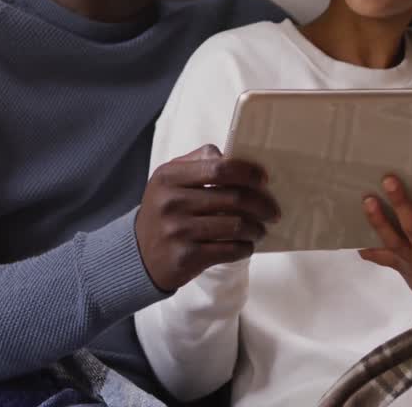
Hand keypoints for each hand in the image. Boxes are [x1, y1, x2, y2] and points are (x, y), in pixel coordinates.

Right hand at [136, 145, 280, 292]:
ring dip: (256, 228)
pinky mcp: (186, 257)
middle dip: (261, 204)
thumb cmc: (163, 212)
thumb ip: (197, 162)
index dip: (248, 173)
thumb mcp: (169, 180)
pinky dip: (245, 247)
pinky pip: (229, 250)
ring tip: (260, 229)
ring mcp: (178, 231)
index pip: (220, 167)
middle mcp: (172, 202)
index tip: (264, 180)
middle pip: (234, 197)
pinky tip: (247, 245)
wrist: (138, 255)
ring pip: (235, 225)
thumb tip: (232, 155)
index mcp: (169, 176)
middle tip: (273, 211)